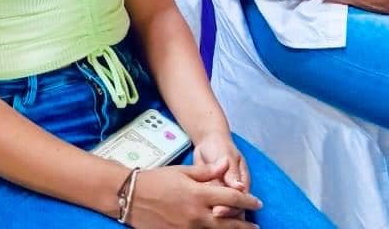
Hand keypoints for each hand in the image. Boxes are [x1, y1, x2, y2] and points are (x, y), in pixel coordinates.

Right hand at [129, 159, 262, 228]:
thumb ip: (207, 172)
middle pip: (229, 223)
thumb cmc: (156, 179)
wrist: (130, 196)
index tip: (257, 202)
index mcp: (199, 194)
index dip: (247, 200)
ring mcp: (187, 228)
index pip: (231, 198)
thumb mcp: (182, 171)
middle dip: (244, 225)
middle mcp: (197, 214)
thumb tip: (225, 166)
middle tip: (255, 227)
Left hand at [192, 132, 250, 218]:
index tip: (219, 211)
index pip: (240, 202)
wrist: (207, 141)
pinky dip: (200, 203)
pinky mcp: (207, 191)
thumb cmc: (221, 147)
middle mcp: (232, 190)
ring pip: (217, 206)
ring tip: (200, 210)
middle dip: (222, 212)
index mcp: (241, 183)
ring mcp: (219, 192)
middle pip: (230, 209)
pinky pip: (205, 201)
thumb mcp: (228, 156)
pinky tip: (192, 204)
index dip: (231, 209)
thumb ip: (232, 172)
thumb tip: (240, 188)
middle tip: (211, 213)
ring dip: (210, 210)